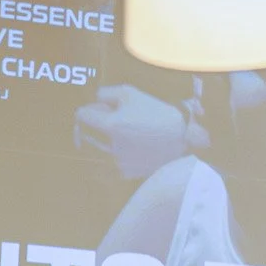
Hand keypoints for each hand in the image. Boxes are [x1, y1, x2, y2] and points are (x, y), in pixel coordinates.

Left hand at [73, 84, 202, 179]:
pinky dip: (122, 153)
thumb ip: (106, 94)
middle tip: (117, 118)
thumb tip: (95, 101)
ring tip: (132, 133)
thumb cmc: (156, 112)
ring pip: (102, 147)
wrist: (183, 139)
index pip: (82, 115)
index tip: (101, 108)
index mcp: (109, 125)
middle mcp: (109, 146)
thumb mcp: (130, 93)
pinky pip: (115, 160)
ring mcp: (118, 162)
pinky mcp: (127, 172)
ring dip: (110, 139)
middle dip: (99, 124)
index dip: (90, 108)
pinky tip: (139, 147)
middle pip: (89, 132)